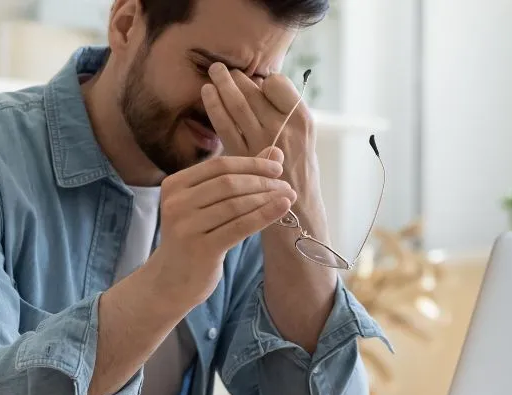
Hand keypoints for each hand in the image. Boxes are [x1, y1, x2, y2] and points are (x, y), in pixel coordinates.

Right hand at [145, 148, 296, 306]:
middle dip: (262, 181)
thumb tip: (275, 153)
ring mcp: (186, 226)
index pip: (219, 165)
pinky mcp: (200, 249)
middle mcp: (176, 203)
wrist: (172, 280)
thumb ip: (238, 177)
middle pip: (228, 183)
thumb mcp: (209, 205)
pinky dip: (264, 215)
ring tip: (288, 197)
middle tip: (286, 184)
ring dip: (267, 198)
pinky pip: (240, 227)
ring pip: (236, 204)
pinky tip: (282, 208)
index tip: (277, 167)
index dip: (251, 164)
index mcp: (174, 185)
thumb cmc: (195, 237)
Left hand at [201, 63, 319, 204]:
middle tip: (221, 67)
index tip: (256, 81)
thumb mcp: (303, 139)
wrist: (296, 209)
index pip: (278, 85)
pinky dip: (214, 106)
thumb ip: (284, 115)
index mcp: (302, 120)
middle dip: (236, 77)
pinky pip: (225, 125)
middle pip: (254, 93)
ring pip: (238, 105)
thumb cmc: (299, 172)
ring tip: (213, 72)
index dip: (264, 80)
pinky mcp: (243, 157)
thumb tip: (259, 87)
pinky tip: (207, 94)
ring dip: (223, 85)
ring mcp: (262, 143)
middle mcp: (283, 129)